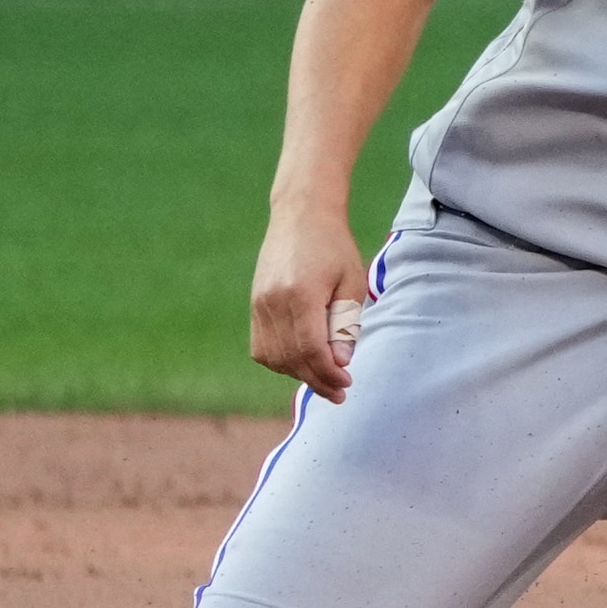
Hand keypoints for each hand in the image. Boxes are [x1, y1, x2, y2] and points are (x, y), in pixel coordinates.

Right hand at [251, 204, 369, 403]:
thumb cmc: (334, 247)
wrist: (301, 216)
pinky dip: (280, 362)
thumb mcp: (351, 282)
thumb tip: (341, 362)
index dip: (329, 373)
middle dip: (316, 380)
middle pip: (291, 358)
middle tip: (339, 392)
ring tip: (323, 378)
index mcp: (301, 294)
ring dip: (298, 374)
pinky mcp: (254, 305)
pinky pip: (261, 348)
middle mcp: (273, 301)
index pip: (311, 349)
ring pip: (273, 357)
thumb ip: (345, 323)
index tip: (347, 383)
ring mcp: (259, 304)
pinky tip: (301, 363)